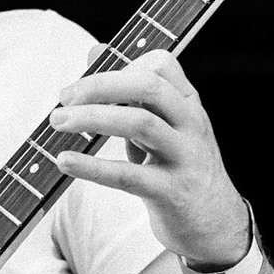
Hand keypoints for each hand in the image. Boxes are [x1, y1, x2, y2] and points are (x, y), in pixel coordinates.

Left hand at [50, 48, 250, 266]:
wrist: (215, 223)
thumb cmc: (178, 168)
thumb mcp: (161, 125)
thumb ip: (130, 91)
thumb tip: (96, 50)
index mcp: (188, 103)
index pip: (160, 64)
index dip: (119, 66)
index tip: (84, 84)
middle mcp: (191, 124)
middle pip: (148, 86)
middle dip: (100, 85)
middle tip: (63, 97)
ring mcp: (184, 157)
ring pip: (140, 124)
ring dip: (92, 118)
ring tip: (57, 122)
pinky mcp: (171, 192)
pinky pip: (129, 175)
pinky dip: (93, 167)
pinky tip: (65, 160)